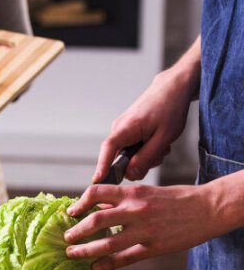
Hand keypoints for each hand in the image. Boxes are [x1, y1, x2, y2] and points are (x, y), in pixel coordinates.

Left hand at [63, 183, 218, 269]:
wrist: (208, 208)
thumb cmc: (177, 199)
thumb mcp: (146, 191)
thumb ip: (121, 199)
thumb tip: (97, 205)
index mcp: (132, 192)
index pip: (96, 192)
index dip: (79, 203)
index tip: (71, 212)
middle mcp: (135, 210)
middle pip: (95, 220)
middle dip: (76, 231)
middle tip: (67, 237)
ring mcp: (144, 230)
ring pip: (106, 243)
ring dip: (85, 250)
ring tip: (73, 253)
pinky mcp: (153, 247)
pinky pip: (124, 258)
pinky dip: (106, 264)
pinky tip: (96, 268)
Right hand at [93, 68, 194, 182]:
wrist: (172, 89)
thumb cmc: (170, 108)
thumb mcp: (163, 138)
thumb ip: (146, 158)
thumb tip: (130, 174)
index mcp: (125, 128)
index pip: (108, 149)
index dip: (102, 166)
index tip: (97, 180)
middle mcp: (119, 130)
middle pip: (121, 159)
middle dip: (140, 162)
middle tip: (159, 153)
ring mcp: (123, 131)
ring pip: (130, 155)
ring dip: (147, 156)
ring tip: (161, 144)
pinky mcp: (128, 132)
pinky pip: (133, 149)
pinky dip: (147, 149)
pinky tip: (158, 140)